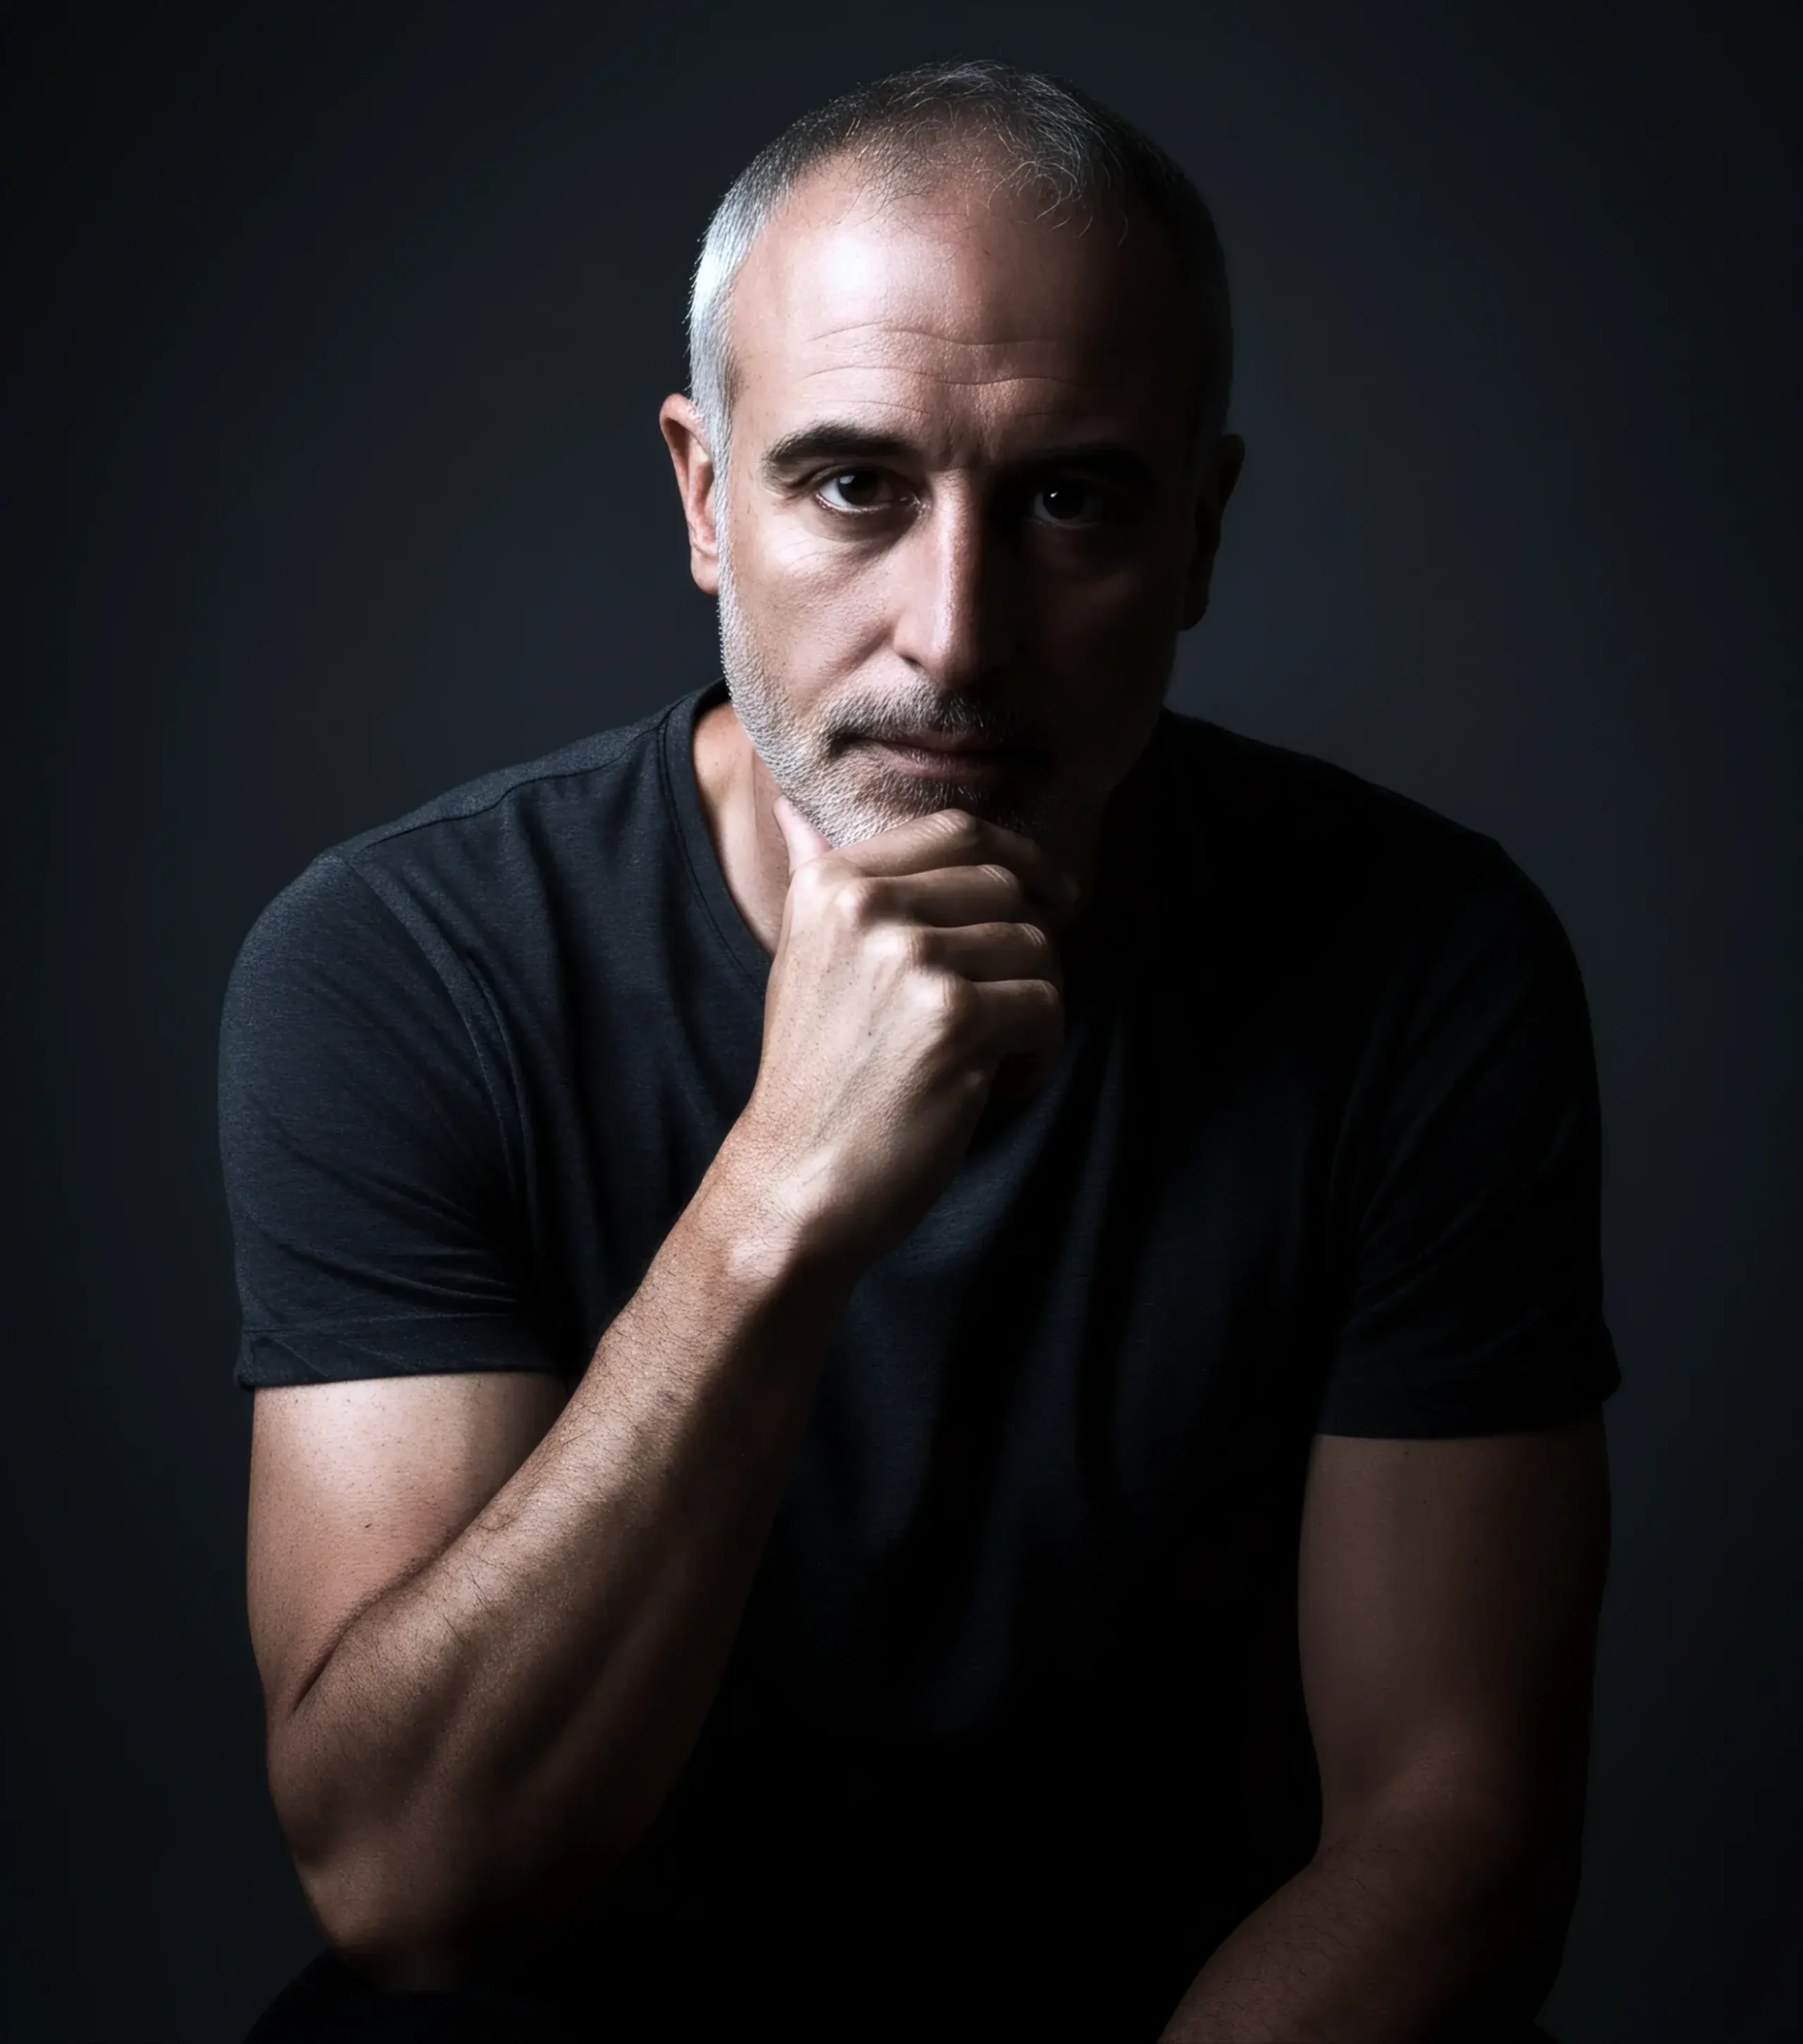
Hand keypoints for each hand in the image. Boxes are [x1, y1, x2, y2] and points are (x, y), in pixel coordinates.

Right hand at [722, 799, 1074, 1271]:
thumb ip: (812, 877)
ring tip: (993, 1058)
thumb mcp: (801, 959)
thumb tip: (797, 808)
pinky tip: (997, 1087)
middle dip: (1026, 948)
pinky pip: (1045, 1006)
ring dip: (1034, 1008)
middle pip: (1007, 888)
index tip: (1055, 897)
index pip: (959, 832)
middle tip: (1007, 1010)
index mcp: (832, 885)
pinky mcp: (954, 1018)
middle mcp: (866, 908)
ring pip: (1035, 947)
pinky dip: (1037, 1055)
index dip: (1022, 858)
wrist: (796, 1183)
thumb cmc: (815, 1077)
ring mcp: (910, 959)